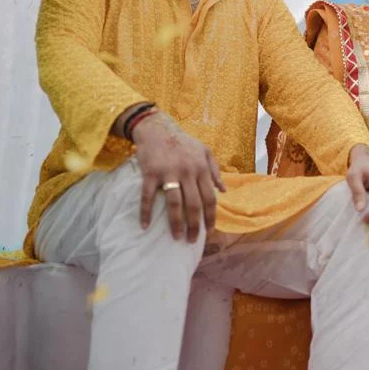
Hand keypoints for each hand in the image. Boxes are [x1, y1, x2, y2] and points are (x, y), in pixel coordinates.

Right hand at [132, 111, 224, 242]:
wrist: (157, 128)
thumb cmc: (182, 142)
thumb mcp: (205, 151)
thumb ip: (215, 170)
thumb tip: (223, 191)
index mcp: (201, 168)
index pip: (210, 197)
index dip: (211, 216)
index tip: (209, 231)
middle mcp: (187, 171)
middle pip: (194, 205)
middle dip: (194, 226)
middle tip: (192, 241)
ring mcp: (168, 172)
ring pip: (174, 204)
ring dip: (176, 223)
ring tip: (176, 237)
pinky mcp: (150, 173)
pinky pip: (148, 196)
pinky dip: (145, 212)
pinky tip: (145, 226)